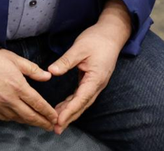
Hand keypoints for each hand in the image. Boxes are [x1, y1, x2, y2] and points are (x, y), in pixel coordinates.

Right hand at [0, 42, 57, 129]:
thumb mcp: (13, 58)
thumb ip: (32, 69)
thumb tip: (47, 76)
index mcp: (17, 85)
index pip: (38, 104)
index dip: (48, 112)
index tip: (55, 117)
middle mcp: (8, 99)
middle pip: (29, 116)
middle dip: (42, 122)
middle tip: (51, 126)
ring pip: (17, 119)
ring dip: (28, 122)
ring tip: (37, 123)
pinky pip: (4, 118)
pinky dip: (14, 119)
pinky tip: (17, 117)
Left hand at [46, 0, 131, 132]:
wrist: (111, 34)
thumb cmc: (97, 39)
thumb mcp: (79, 48)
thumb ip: (66, 61)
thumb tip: (51, 71)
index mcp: (95, 79)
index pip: (80, 99)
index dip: (69, 112)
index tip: (58, 120)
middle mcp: (97, 85)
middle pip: (82, 105)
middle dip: (69, 117)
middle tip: (55, 128)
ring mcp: (96, 84)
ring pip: (82, 102)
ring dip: (70, 112)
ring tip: (56, 121)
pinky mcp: (92, 80)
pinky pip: (82, 96)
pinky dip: (72, 103)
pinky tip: (63, 107)